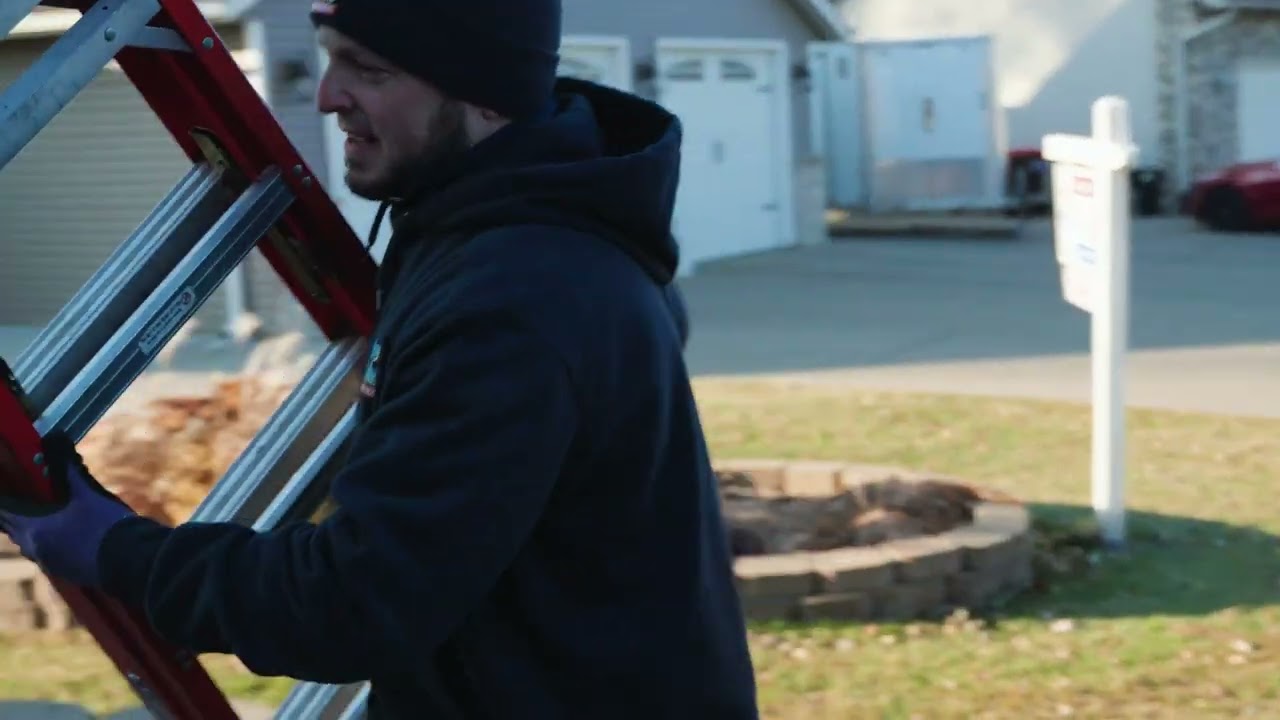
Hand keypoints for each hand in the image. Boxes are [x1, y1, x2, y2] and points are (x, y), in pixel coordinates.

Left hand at [0, 429, 135, 586]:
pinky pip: (47, 554)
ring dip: (33, 528)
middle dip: (16, 514)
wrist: (131, 561)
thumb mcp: (87, 495)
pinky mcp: (65, 571)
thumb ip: (68, 470)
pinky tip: (64, 533)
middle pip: (15, 530)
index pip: (3, 514)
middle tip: (24, 498)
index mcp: (35, 530)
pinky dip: (48, 541)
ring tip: (45, 514)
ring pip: (31, 543)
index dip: (3, 501)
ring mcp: (50, 563)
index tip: (6, 491)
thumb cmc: (106, 526)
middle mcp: (36, 549)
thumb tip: (56, 439)